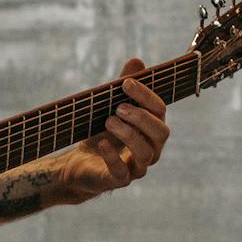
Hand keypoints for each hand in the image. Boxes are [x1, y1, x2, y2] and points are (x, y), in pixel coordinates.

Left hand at [54, 62, 169, 203]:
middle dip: (142, 118)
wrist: (80, 163)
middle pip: (161, 133)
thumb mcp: (110, 107)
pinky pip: (122, 173)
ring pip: (145, 153)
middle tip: (118, 107)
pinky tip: (102, 143)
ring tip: (108, 121)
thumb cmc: (101, 133)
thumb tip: (137, 61)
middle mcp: (151, 148)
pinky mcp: (119, 180)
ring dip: (129, 135)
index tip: (126, 83)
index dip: (146, 95)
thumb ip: (124, 88)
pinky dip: (113, 157)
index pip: (160, 110)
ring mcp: (137, 167)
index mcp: (152, 128)